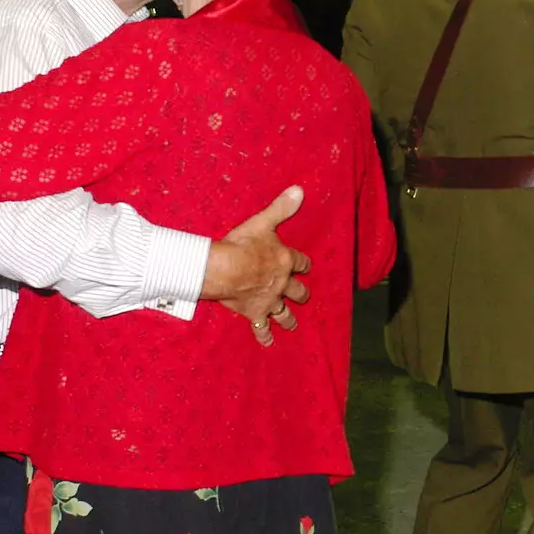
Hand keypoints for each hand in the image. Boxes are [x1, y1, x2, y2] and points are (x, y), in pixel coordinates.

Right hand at [205, 187, 313, 346]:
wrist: (226, 269)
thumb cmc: (243, 244)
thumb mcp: (264, 222)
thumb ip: (281, 207)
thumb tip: (299, 190)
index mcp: (284, 260)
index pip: (300, 262)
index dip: (303, 263)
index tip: (306, 266)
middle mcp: (281, 283)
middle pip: (296, 291)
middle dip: (300, 294)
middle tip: (305, 297)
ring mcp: (268, 300)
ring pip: (283, 312)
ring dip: (288, 318)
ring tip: (293, 325)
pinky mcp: (254, 313)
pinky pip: (261, 328)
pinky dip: (264, 337)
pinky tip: (268, 344)